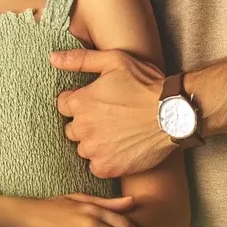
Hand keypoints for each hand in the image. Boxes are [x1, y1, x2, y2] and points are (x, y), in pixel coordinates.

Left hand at [53, 49, 174, 177]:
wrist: (173, 114)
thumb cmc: (145, 85)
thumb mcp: (114, 61)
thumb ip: (80, 60)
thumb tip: (53, 58)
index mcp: (80, 102)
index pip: (63, 105)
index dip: (79, 101)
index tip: (95, 101)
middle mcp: (83, 127)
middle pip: (72, 128)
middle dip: (85, 123)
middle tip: (108, 117)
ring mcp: (94, 149)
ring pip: (83, 148)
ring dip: (94, 142)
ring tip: (115, 133)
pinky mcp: (108, 167)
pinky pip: (95, 166)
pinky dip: (104, 160)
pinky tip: (119, 149)